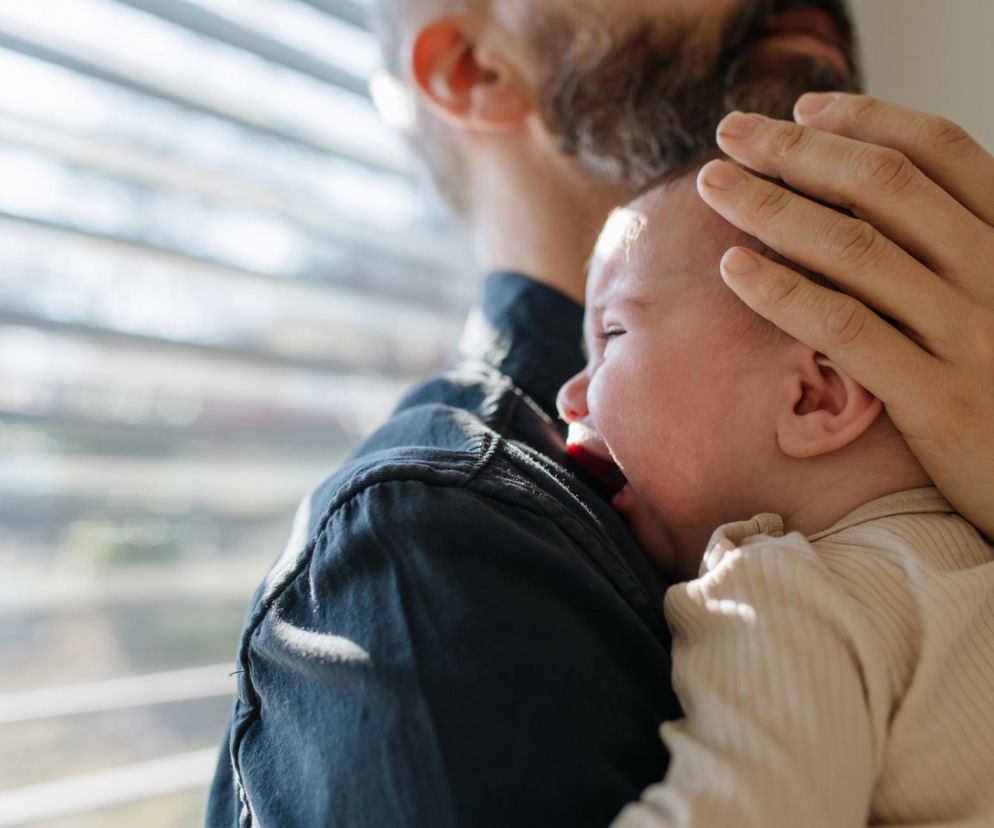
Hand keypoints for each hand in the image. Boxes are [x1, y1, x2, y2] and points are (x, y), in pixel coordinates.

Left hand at [695, 94, 993, 538]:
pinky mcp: (937, 397)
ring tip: (714, 186)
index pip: (943, 151)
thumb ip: (952, 249)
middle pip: (884, 185)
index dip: (867, 118)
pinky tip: (732, 268)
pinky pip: (845, 327)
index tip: (802, 108)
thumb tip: (862, 201)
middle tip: (732, 133)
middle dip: (798, 151)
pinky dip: (782, 290)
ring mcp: (971, 334)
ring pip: (855, 247)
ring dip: (771, 207)